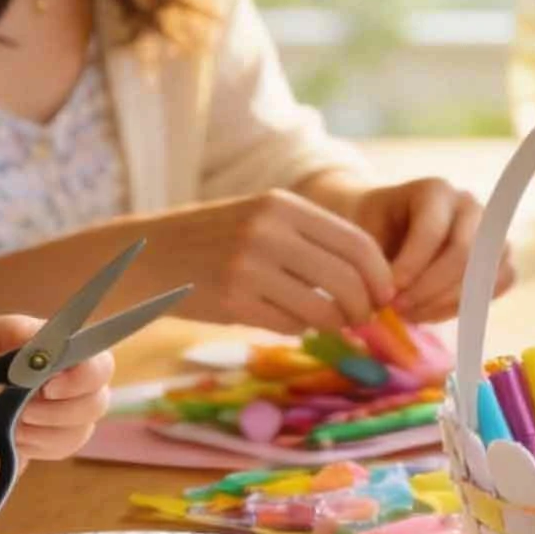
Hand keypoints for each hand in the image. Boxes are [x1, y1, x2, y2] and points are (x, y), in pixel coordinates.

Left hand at [0, 315, 113, 460]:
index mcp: (21, 339)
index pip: (80, 342)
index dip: (80, 366)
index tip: (50, 387)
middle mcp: (46, 367)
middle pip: (98, 384)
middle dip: (70, 405)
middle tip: (26, 414)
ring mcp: (51, 403)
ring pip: (87, 418)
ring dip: (54, 429)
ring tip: (13, 430)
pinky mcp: (45, 435)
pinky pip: (67, 443)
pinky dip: (45, 446)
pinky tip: (14, 444)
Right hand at [166, 190, 395, 331]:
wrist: (149, 256)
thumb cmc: (217, 241)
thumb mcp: (263, 218)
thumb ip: (311, 239)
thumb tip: (372, 279)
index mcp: (283, 204)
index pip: (358, 243)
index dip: (381, 275)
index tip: (385, 294)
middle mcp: (269, 230)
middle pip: (348, 279)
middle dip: (366, 306)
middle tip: (365, 318)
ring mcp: (249, 266)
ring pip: (323, 308)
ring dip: (337, 323)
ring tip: (334, 324)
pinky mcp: (233, 300)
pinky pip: (290, 324)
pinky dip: (301, 328)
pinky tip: (291, 320)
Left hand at [350, 177, 513, 321]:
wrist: (391, 227)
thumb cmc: (375, 228)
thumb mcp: (365, 233)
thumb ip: (375, 259)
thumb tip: (387, 296)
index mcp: (435, 190)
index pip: (432, 231)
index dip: (411, 267)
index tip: (387, 294)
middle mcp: (470, 205)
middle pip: (463, 253)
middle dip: (429, 289)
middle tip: (399, 310)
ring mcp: (491, 231)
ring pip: (483, 273)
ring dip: (446, 302)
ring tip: (412, 313)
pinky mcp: (501, 258)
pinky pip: (496, 286)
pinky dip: (465, 306)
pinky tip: (432, 310)